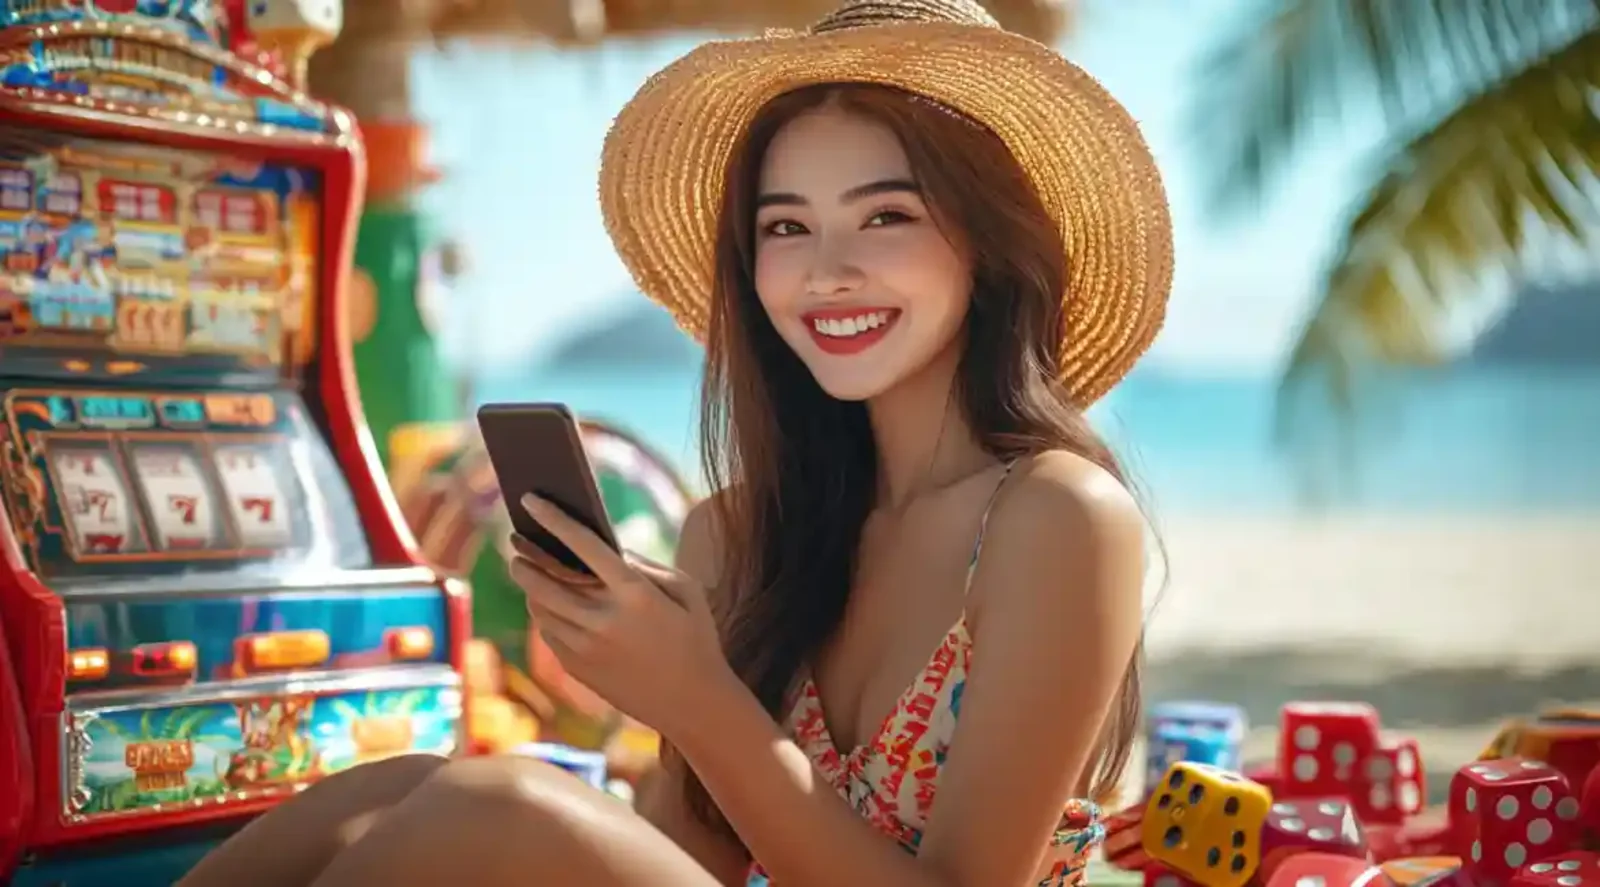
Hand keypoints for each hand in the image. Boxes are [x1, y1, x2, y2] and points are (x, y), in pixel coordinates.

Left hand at [507, 494, 729, 737]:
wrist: (692, 702)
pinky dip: (542, 614)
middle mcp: (603, 619)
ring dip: (529, 585)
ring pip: (539, 607)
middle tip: (515, 541)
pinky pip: (547, 633)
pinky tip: (547, 605)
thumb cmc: (695, 638)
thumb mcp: (686, 592)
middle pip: (544, 579)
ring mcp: (586, 647)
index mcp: (634, 593)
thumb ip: (646, 565)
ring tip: (527, 571)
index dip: (552, 518)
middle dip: (524, 556)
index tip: (529, 499)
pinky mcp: (577, 669)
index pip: (582, 545)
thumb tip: (608, 549)